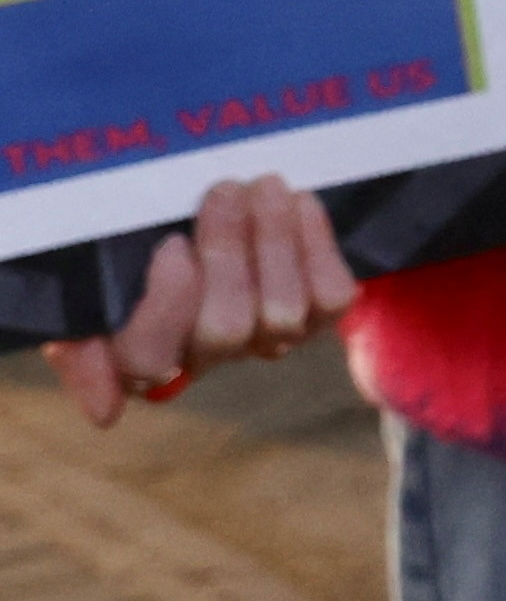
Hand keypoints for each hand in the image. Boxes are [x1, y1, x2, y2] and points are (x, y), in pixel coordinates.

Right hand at [50, 174, 349, 434]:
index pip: (145, 360)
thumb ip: (79, 342)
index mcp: (136, 347)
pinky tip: (300, 203)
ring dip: (275, 241)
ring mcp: (263, 337)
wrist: (201, 204)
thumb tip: (107, 413)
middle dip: (226, 253)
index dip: (165, 306)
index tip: (170, 245)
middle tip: (223, 191)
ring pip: (281, 313)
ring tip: (263, 186)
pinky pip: (330, 296)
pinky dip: (317, 245)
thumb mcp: (85, 277)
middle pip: (223, 329)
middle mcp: (204, 353)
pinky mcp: (316, 314)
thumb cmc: (130, 241)